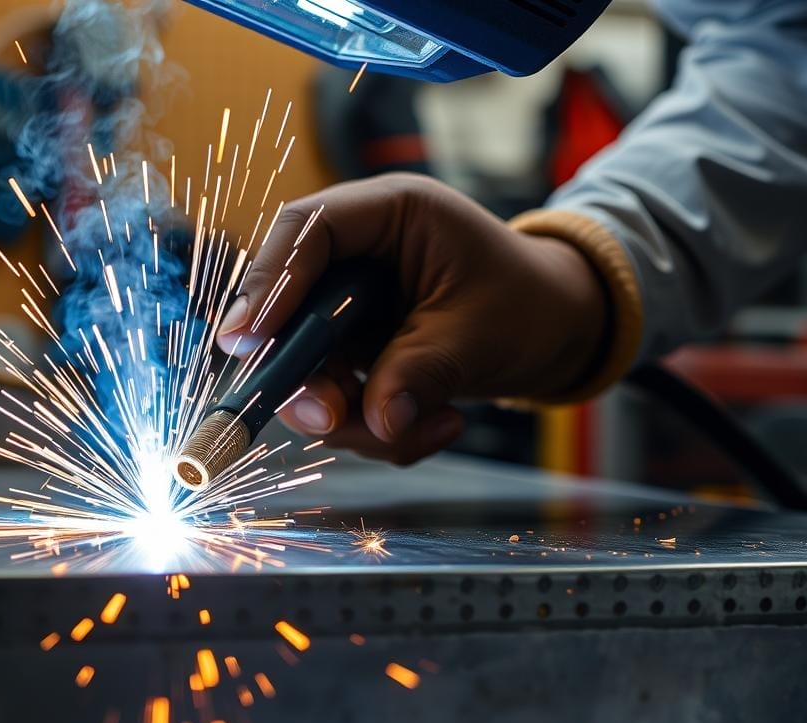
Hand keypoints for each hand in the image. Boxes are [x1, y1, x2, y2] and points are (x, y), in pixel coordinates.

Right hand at [216, 173, 608, 465]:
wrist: (558, 330)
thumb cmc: (528, 305)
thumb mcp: (480, 335)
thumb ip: (422, 371)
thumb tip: (377, 420)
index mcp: (390, 212)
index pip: (306, 229)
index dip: (269, 282)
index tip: (248, 340)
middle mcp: (359, 254)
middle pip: (289, 308)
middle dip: (305, 375)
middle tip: (328, 418)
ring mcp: (351, 307)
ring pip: (309, 368)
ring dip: (353, 417)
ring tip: (432, 426)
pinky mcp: (355, 352)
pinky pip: (339, 399)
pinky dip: (378, 427)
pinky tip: (439, 423)